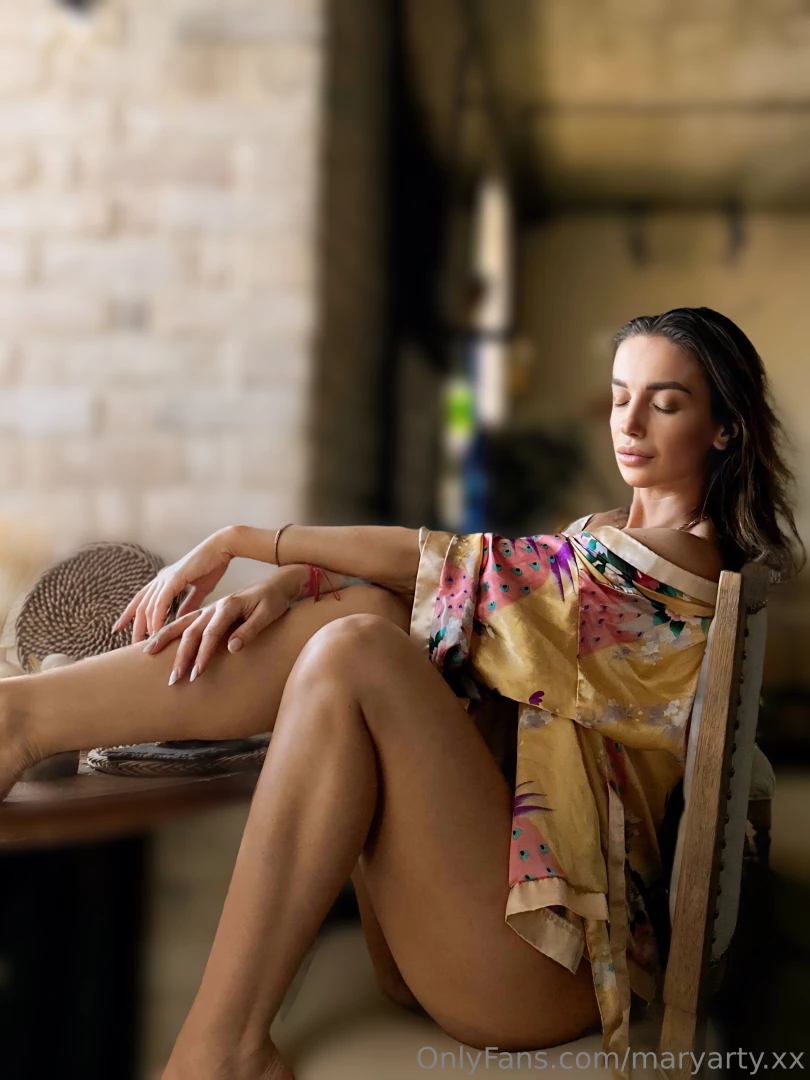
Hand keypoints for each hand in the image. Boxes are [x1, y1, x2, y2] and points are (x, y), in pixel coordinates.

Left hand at [113, 529, 235, 642]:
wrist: (222, 549)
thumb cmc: (212, 566)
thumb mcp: (200, 590)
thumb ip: (189, 603)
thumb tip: (181, 617)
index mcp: (165, 580)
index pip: (140, 600)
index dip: (128, 614)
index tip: (118, 628)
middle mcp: (161, 579)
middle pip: (140, 607)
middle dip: (135, 627)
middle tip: (133, 646)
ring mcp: (166, 578)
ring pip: (147, 606)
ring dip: (145, 626)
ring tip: (145, 644)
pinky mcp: (174, 579)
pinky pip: (161, 602)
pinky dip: (157, 618)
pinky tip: (156, 631)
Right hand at [141, 574, 295, 682]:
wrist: (275, 585)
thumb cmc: (273, 601)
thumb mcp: (267, 613)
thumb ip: (249, 630)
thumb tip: (231, 648)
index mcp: (229, 606)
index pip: (212, 633)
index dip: (203, 654)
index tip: (195, 674)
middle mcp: (215, 607)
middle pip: (192, 631)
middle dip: (180, 655)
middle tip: (172, 678)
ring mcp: (209, 608)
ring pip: (181, 623)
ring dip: (164, 639)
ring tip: (147, 654)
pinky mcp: (207, 612)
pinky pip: (184, 621)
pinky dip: (169, 630)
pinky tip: (157, 640)